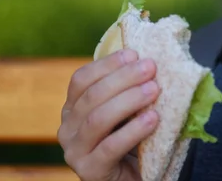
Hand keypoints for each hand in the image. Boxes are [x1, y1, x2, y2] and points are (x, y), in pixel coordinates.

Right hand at [58, 50, 160, 180]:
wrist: (130, 179)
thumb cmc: (130, 141)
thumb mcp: (125, 112)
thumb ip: (127, 90)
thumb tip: (148, 61)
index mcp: (72, 109)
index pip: (81, 79)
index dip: (107, 64)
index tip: (133, 53)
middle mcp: (67, 129)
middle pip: (92, 96)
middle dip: (123, 78)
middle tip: (150, 68)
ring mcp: (75, 152)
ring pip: (98, 119)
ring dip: (129, 100)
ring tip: (154, 90)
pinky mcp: (89, 171)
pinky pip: (110, 147)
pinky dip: (133, 130)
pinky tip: (153, 119)